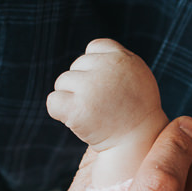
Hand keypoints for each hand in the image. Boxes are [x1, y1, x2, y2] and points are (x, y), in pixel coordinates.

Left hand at [46, 38, 163, 149]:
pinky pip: (53, 101)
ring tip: (92, 113)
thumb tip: (87, 56)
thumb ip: (115, 62)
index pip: (94, 47)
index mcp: (124, 59)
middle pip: (76, 66)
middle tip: (102, 105)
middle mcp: (108, 68)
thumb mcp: (136, 77)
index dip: (94, 67)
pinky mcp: (78, 108)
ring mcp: (92, 87)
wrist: (138, 143)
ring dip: (71, 98)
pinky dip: (59, 112)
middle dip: (82, 84)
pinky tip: (77, 120)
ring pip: (62, 82)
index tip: (106, 86)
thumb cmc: (135, 111)